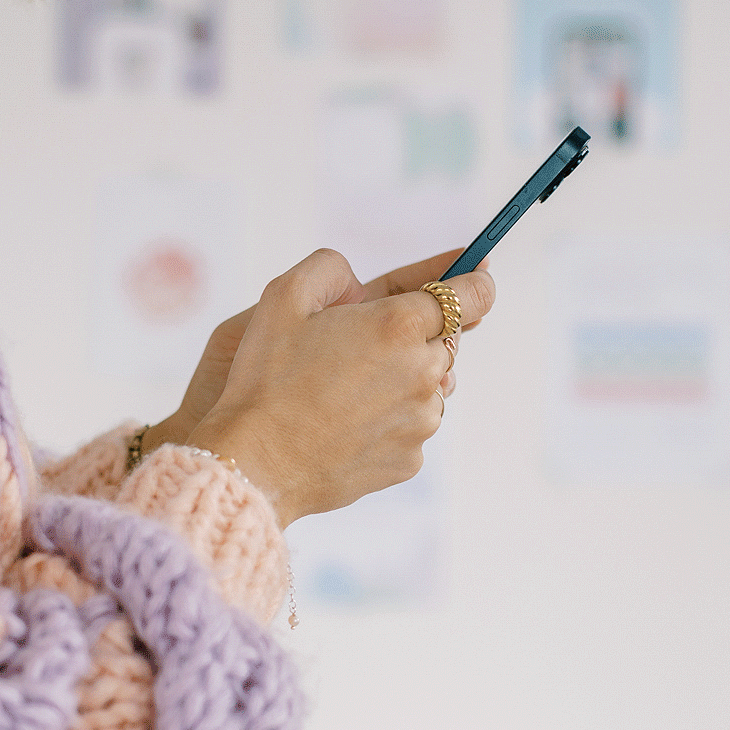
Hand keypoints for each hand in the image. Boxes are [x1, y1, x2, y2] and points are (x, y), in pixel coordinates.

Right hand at [187, 248, 495, 527]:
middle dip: (417, 333)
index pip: (474, 294)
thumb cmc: (265, 377)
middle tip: (366, 341)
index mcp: (399, 325)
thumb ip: (330, 267)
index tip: (473, 276)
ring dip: (404, 377)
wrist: (255, 462)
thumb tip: (356, 275)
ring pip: (431, 385)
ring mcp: (421, 420)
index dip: (474, 281)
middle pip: (448, 339)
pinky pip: (412, 426)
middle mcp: (423, 372)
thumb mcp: (283, 295)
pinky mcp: (412, 459)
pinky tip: (346, 420)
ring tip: (348, 386)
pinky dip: (391, 418)